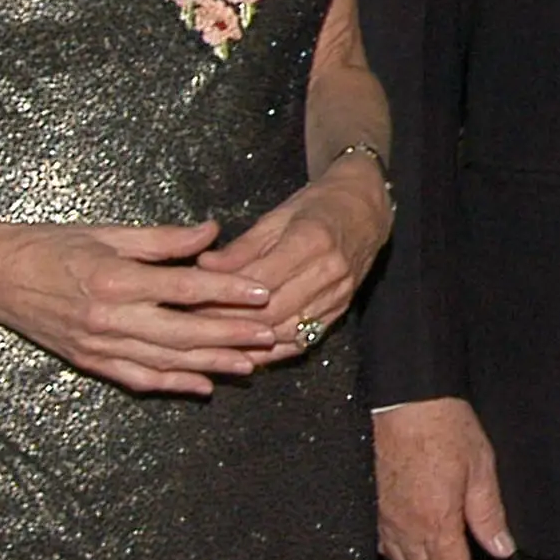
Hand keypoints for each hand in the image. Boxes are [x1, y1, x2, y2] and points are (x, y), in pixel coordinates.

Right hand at [0, 219, 281, 396]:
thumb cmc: (53, 246)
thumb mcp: (109, 233)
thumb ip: (163, 240)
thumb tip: (212, 231)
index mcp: (116, 279)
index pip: (184, 289)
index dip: (228, 292)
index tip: (263, 292)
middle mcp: (109, 317)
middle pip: (183, 331)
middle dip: (231, 335)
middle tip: (271, 334)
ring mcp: (98, 344)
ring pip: (166, 360)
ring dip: (211, 364)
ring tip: (251, 364)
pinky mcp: (89, 360)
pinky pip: (138, 378)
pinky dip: (173, 383)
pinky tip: (203, 385)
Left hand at [199, 161, 391, 363]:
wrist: (366, 211)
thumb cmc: (319, 206)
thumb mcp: (277, 216)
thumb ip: (242, 248)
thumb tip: (204, 266)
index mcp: (312, 241)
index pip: (259, 281)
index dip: (223, 295)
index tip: (192, 300)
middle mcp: (330, 273)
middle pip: (272, 312)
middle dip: (230, 322)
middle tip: (194, 325)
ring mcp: (339, 296)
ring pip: (287, 332)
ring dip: (249, 342)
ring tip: (215, 342)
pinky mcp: (341, 311)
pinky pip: (304, 341)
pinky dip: (273, 350)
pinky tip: (248, 352)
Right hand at [375, 397, 514, 559]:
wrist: (398, 396)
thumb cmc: (442, 425)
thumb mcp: (480, 467)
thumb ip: (488, 513)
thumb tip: (501, 550)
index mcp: (435, 522)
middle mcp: (403, 528)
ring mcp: (381, 519)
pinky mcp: (368, 504)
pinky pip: (384, 547)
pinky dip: (401, 559)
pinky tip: (411, 554)